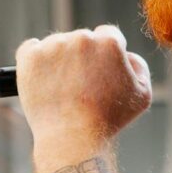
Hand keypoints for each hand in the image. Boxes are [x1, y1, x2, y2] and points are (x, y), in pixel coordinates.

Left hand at [15, 25, 151, 146]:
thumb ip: (139, 66)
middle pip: (81, 39)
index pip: (107, 35)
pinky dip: (34, 60)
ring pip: (56, 45)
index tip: (97, 71)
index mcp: (109, 42)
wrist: (72, 137)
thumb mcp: (142, 94)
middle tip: (79, 85)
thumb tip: (127, 54)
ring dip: (58, 59)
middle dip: (81, 57)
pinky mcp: (29, 57)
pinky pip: (30, 48)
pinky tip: (42, 78)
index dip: (104, 55)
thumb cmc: (108, 120)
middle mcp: (81, 38)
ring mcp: (53, 46)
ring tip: (61, 88)